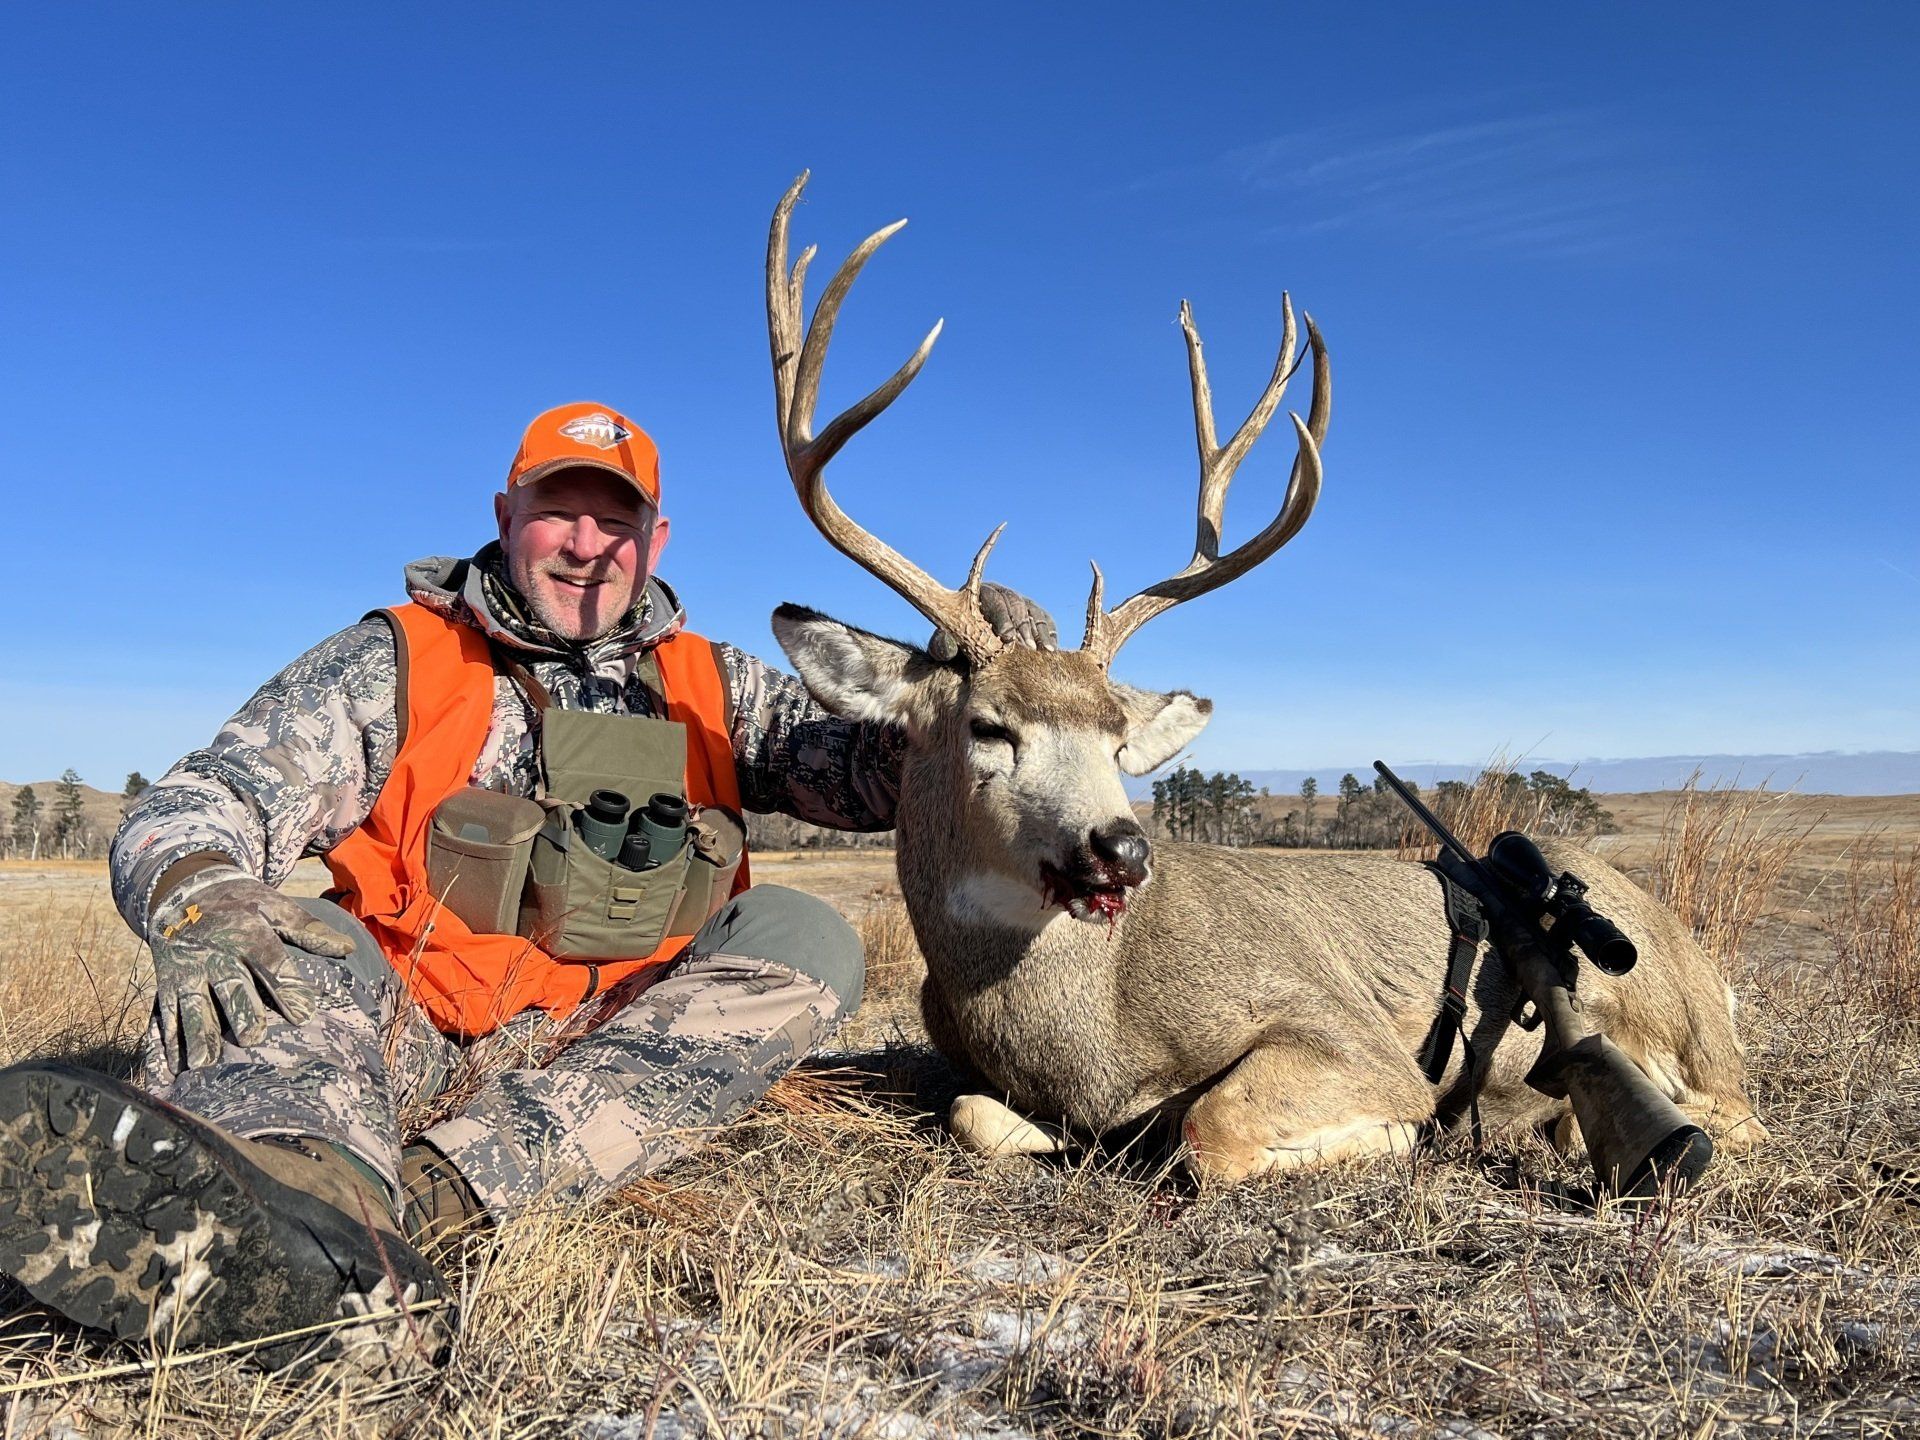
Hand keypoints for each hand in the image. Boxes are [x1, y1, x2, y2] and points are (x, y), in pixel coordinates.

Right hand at [149, 866, 351, 1068]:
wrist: (186, 888)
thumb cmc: (242, 904)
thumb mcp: (276, 907)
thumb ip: (310, 930)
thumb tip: (348, 948)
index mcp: (247, 934)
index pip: (271, 963)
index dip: (287, 988)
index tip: (304, 1015)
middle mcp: (215, 953)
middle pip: (230, 986)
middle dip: (241, 1012)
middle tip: (252, 1040)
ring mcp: (188, 969)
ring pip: (194, 1004)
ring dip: (198, 1033)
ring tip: (204, 1062)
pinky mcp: (167, 981)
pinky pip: (165, 1012)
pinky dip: (166, 1038)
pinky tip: (173, 1064)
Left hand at [928, 581, 1058, 661]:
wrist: (974, 652)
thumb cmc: (958, 646)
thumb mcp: (946, 646)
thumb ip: (942, 645)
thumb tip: (946, 644)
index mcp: (980, 594)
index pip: (993, 600)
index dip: (1002, 618)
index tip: (1007, 637)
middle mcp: (1003, 595)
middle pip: (1017, 604)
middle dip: (1023, 626)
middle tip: (1027, 648)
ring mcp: (1022, 603)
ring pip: (1034, 612)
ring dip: (1040, 632)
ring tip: (1045, 652)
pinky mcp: (1037, 616)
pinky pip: (1047, 622)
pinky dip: (1050, 635)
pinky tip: (1052, 650)